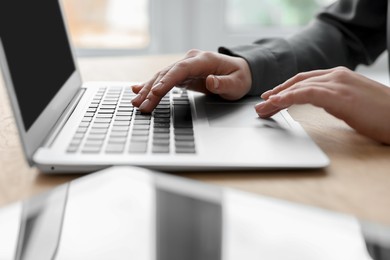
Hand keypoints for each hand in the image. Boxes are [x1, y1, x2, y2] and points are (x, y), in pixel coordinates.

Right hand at [131, 49, 251, 112]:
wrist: (239, 71)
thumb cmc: (239, 77)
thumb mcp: (237, 84)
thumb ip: (224, 83)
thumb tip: (210, 81)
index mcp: (204, 60)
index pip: (181, 70)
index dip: (167, 80)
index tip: (155, 92)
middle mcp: (191, 60)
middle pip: (167, 74)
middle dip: (152, 90)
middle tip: (140, 105)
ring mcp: (185, 66)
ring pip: (162, 76)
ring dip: (147, 89)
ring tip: (135, 102)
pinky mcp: (182, 74)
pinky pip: (164, 79)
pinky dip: (151, 85)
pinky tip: (137, 89)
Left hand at [255, 67, 389, 144]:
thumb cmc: (380, 114)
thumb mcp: (351, 103)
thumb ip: (333, 99)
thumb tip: (317, 102)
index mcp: (339, 77)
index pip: (304, 80)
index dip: (285, 88)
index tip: (271, 98)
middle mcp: (336, 76)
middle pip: (297, 82)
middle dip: (276, 93)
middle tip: (261, 105)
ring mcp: (338, 84)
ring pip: (298, 86)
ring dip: (277, 98)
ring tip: (263, 108)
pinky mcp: (340, 95)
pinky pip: (306, 93)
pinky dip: (288, 97)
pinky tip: (277, 103)